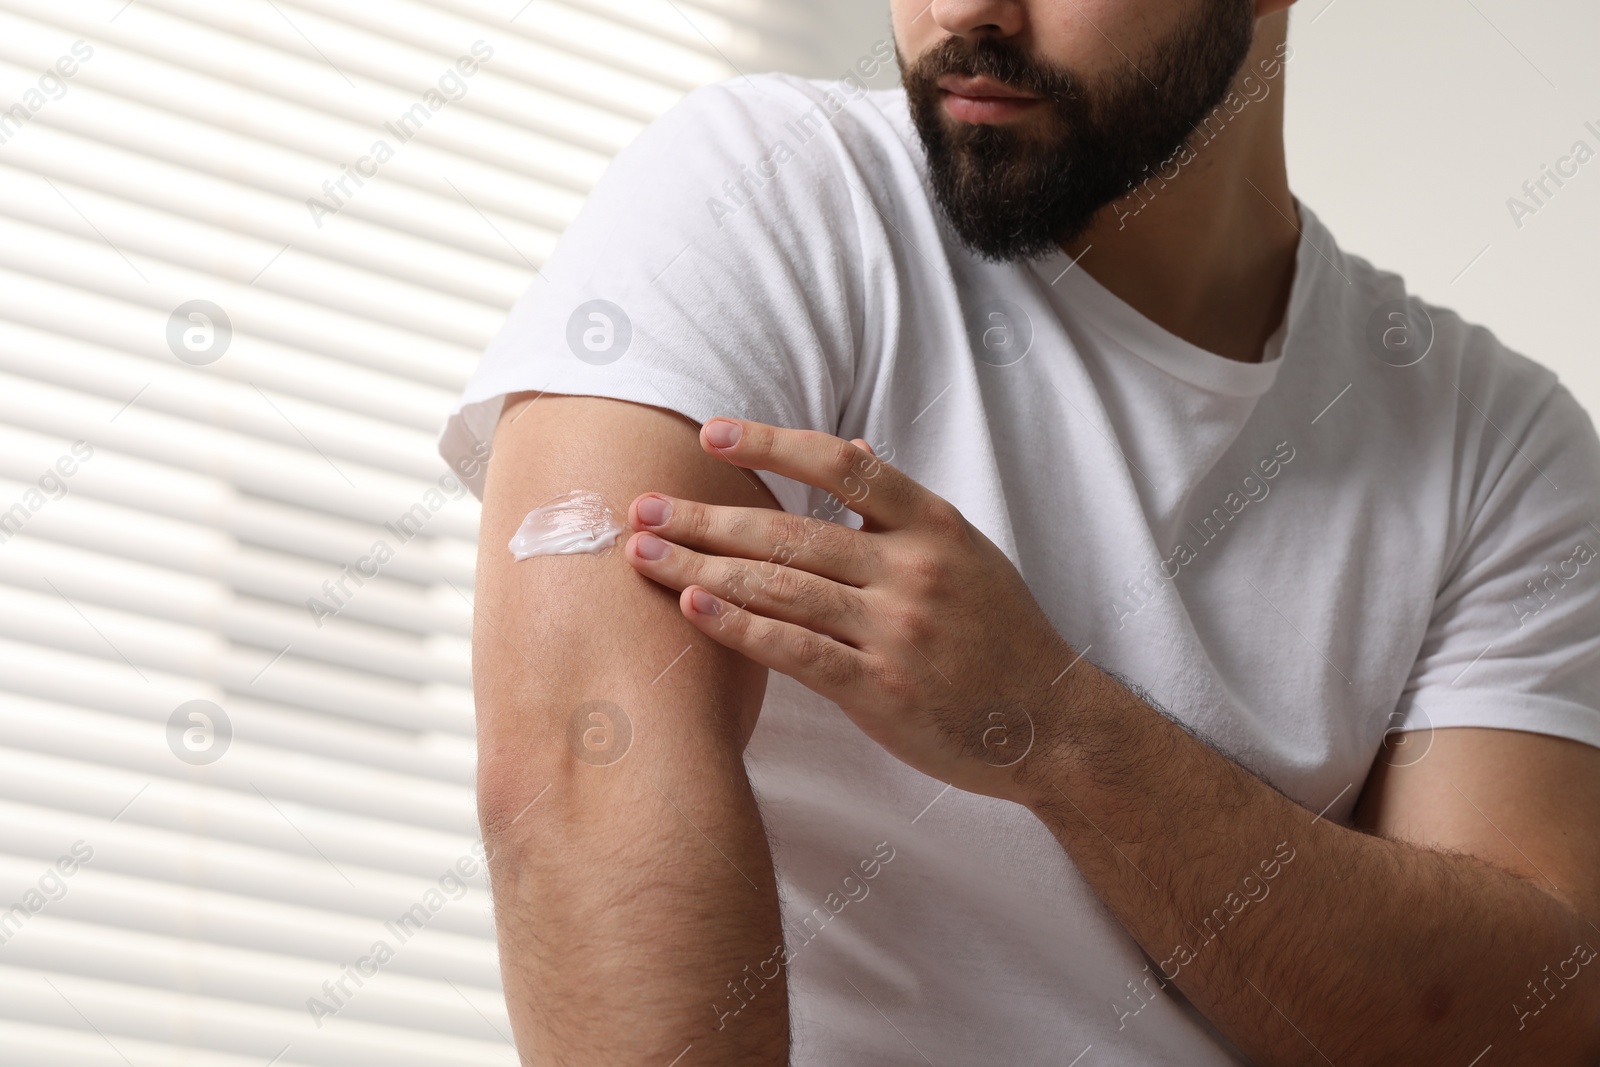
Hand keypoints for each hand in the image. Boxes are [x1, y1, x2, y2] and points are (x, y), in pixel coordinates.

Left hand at [622, 417, 1082, 802]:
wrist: (1050, 723)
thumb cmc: (1002, 635)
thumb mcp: (969, 553)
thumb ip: (904, 509)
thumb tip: (854, 449)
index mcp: (934, 525)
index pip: (843, 465)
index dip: (771, 441)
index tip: (710, 431)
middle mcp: (914, 570)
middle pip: (790, 531)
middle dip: (706, 515)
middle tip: (642, 505)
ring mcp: (897, 630)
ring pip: (781, 587)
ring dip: (702, 566)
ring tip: (643, 553)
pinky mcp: (882, 689)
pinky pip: (796, 651)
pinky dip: (739, 627)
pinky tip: (693, 606)